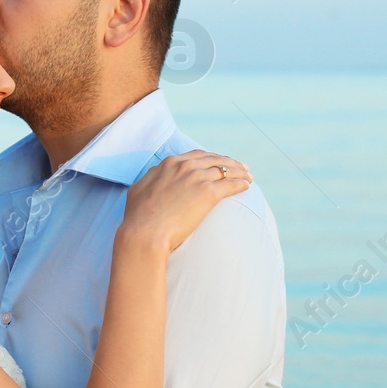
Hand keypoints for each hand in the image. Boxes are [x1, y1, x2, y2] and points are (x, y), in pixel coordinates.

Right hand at [121, 149, 251, 250]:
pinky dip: (241, 184)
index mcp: (170, 163)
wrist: (145, 232)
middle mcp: (185, 166)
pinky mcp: (208, 193)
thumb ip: (151, 178)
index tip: (219, 162)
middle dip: (230, 163)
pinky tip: (247, 186)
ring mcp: (197, 178)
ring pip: (226, 170)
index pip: (198, 155)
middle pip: (215, 160)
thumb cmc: (138, 216)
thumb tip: (155, 174)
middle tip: (241, 167)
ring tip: (248, 177)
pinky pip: (231, 185)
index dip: (212, 158)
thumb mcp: (139, 188)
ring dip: (239, 172)